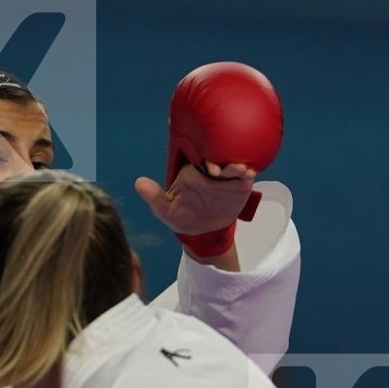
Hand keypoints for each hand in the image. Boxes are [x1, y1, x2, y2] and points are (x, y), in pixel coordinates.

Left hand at [133, 161, 257, 239]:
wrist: (204, 231)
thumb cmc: (182, 216)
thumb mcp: (166, 209)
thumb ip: (154, 197)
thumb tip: (139, 183)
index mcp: (192, 171)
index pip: (198, 157)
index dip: (204, 158)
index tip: (208, 168)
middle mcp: (209, 169)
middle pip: (218, 156)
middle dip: (223, 159)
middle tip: (225, 169)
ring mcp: (225, 176)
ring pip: (233, 163)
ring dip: (237, 164)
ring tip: (240, 170)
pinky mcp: (239, 185)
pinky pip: (244, 175)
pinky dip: (248, 172)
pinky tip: (249, 174)